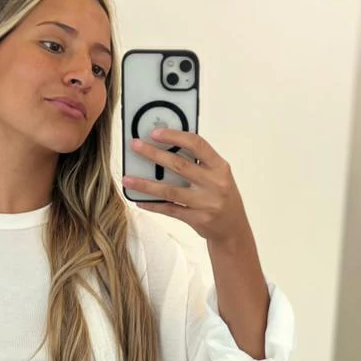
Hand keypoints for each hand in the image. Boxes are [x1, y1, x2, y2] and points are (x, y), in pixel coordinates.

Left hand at [121, 128, 250, 244]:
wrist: (233, 229)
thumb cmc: (222, 195)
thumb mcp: (218, 175)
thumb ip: (198, 162)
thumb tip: (166, 145)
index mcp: (220, 167)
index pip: (197, 145)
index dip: (175, 136)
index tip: (155, 132)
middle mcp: (214, 183)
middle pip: (179, 165)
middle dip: (154, 154)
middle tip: (134, 146)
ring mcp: (206, 203)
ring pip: (170, 191)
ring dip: (146, 184)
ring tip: (127, 178)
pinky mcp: (197, 219)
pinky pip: (170, 210)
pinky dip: (153, 204)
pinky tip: (139, 200)